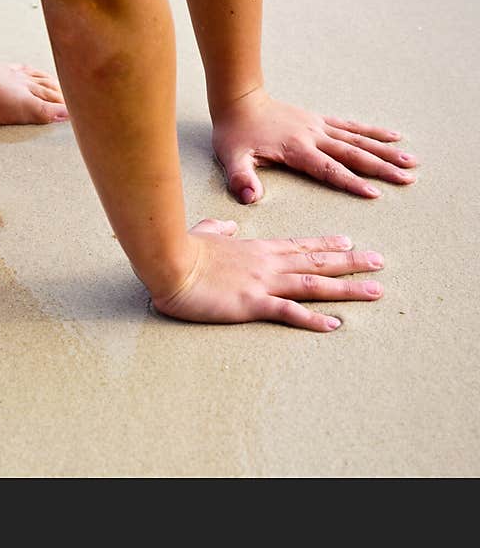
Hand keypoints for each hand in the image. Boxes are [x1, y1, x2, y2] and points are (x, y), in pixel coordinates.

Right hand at [152, 218, 383, 331]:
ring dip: (346, 289)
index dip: (326, 245)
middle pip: (317, 262)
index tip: (349, 243)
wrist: (169, 261)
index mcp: (256, 248)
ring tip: (374, 291)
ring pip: (314, 285)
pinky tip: (335, 324)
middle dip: (351, 263)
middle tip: (379, 263)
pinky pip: (289, 312)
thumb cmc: (182, 248)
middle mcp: (267, 264)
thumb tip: (228, 224)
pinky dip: (313, 319)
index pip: (299, 245)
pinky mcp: (251, 303)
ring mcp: (262, 283)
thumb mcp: (204, 232)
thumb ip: (219, 228)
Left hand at [210, 88, 416, 202]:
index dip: (351, 182)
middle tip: (407, 180)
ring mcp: (318, 126)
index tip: (374, 193)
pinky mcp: (318, 119)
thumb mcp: (231, 159)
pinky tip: (393, 137)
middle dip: (381, 168)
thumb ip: (240, 179)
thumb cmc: (234, 133)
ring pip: (358, 140)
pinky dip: (372, 131)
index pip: (328, 170)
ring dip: (385, 151)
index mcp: (296, 149)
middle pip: (353, 154)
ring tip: (411, 162)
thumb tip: (250, 198)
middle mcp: (313, 136)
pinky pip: (350, 126)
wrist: (238, 100)